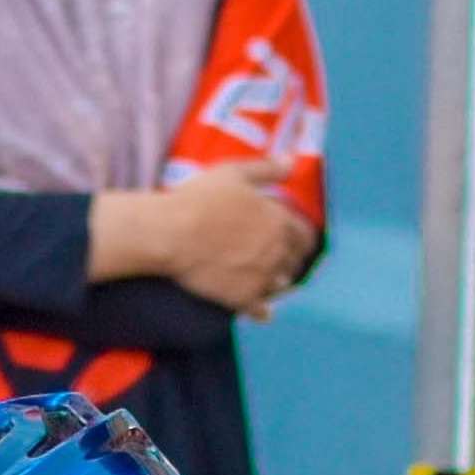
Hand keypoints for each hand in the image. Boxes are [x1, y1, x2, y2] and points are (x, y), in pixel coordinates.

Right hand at [91, 160, 312, 314]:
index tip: (291, 239)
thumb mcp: (234, 173)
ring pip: (281, 285)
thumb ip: (267, 169)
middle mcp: (278, 251)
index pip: (305, 235)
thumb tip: (293, 162)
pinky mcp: (243, 297)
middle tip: (276, 259)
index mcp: (280, 221)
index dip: (299, 237)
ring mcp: (262, 277)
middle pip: (294, 261)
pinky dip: (262, 311)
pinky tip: (260, 311)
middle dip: (287, 259)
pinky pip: (262, 311)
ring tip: (263, 279)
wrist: (170, 232)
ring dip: (275, 282)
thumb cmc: (199, 198)